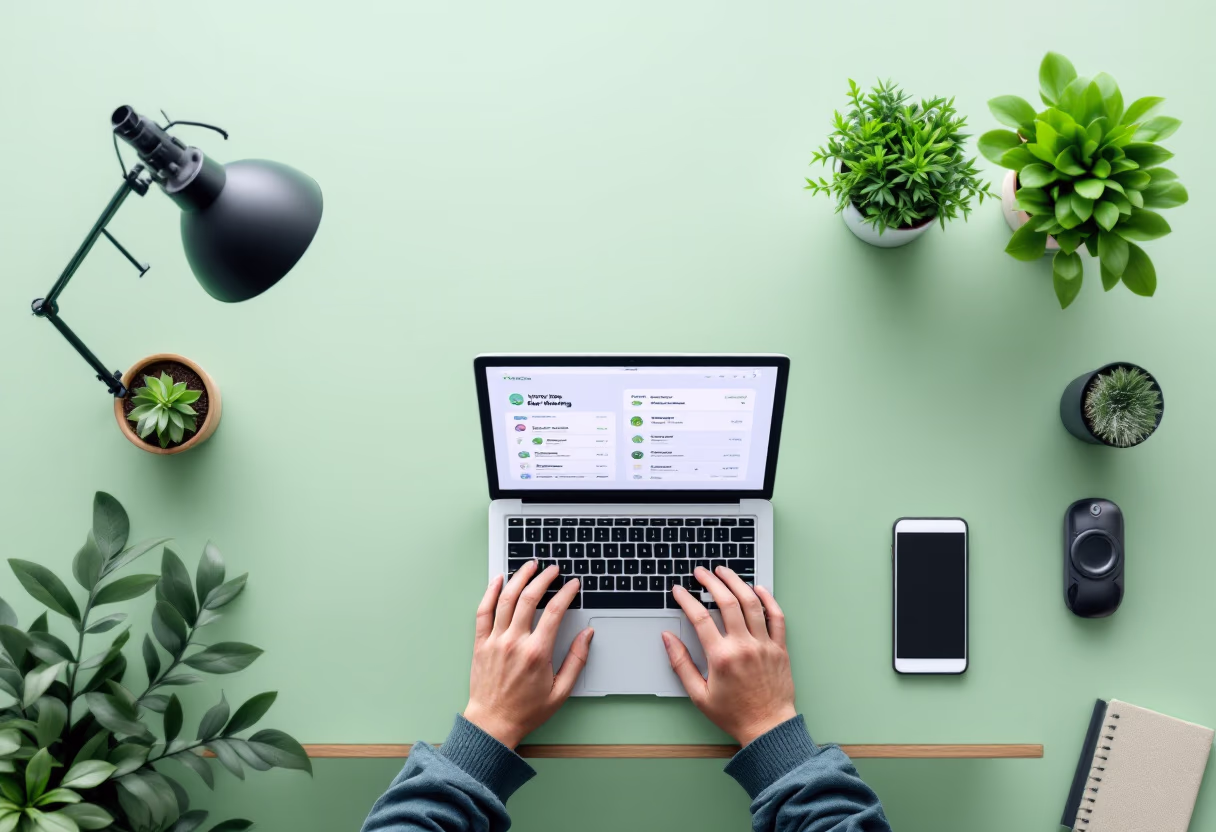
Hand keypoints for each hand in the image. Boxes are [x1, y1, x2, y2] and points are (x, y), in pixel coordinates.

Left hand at [463, 561, 593, 747]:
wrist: (492, 723)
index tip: (572, 585)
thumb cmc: (526, 710)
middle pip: (530, 598)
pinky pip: (483, 612)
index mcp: (537, 653)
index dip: (566, 593)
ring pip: (506, 599)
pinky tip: (498, 580)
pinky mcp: (480, 644)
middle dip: (544, 578)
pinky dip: (490, 592)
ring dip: (519, 578)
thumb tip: (587, 636)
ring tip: (529, 566)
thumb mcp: (561, 691)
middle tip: (553, 569)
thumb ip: (576, 660)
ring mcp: (495, 641)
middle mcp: (515, 642)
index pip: (555, 611)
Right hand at [663, 566, 795, 745]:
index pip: (700, 618)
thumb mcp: (698, 695)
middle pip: (726, 602)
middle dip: (710, 582)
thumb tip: (668, 639)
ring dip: (736, 582)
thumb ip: (681, 664)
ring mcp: (764, 645)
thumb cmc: (734, 714)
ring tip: (724, 571)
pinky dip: (768, 599)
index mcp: (721, 657)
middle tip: (701, 572)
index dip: (687, 599)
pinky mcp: (779, 648)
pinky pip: (776, 616)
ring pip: (751, 603)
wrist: (768, 727)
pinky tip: (758, 588)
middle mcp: (743, 646)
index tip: (679, 590)